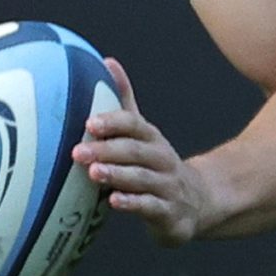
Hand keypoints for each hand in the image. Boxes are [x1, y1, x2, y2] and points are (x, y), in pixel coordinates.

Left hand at [72, 57, 214, 246]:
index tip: (89, 123)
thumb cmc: (156, 164)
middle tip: (77, 153)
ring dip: (118, 175)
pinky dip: (133, 203)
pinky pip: (151, 207)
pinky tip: (114, 202)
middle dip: (106, 151)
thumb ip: (124, 102)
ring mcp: (168, 186)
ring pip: (143, 179)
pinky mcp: (170, 213)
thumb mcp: (143, 134)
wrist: (198, 201)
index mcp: (152, 138)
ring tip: (93, 173)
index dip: (113, 123)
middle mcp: (162, 159)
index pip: (134, 125)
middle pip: (135, 151)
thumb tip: (108, 61)